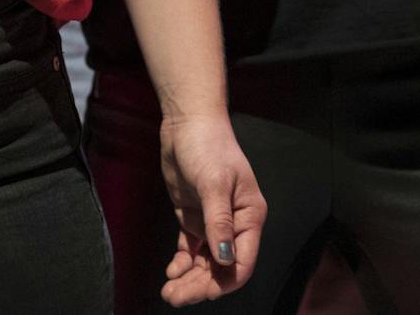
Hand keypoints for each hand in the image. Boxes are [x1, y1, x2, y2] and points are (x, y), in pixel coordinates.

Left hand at [155, 111, 265, 304]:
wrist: (187, 124)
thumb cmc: (208, 146)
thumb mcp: (214, 183)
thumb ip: (219, 222)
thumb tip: (224, 259)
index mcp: (249, 216)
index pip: (243, 260)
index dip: (225, 280)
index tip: (205, 293)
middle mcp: (234, 224)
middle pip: (221, 267)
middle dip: (201, 285)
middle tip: (176, 297)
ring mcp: (212, 222)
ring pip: (205, 262)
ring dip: (189, 279)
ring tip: (169, 292)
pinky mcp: (193, 218)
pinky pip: (191, 250)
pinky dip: (182, 264)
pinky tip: (171, 272)